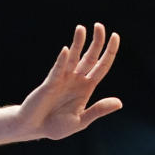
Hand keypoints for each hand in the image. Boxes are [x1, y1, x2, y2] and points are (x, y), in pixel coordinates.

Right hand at [16, 23, 122, 139]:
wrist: (34, 128)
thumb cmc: (56, 126)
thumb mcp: (81, 121)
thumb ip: (98, 110)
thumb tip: (119, 103)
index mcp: (87, 88)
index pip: (102, 66)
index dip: (110, 52)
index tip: (115, 36)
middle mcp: (76, 80)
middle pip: (90, 57)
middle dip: (96, 41)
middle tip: (99, 26)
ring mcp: (62, 79)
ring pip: (73, 57)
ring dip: (77, 43)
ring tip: (81, 28)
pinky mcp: (50, 83)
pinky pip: (57, 70)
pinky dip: (62, 61)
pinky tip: (66, 51)